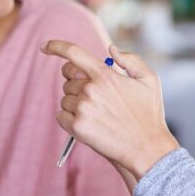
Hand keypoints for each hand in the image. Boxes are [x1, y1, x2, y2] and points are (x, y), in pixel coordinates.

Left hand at [41, 42, 179, 178]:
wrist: (146, 149)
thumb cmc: (149, 115)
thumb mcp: (150, 80)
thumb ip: (130, 59)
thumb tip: (111, 49)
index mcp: (105, 74)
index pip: (73, 52)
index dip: (56, 46)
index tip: (44, 46)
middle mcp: (90, 89)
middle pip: (68, 78)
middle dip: (77, 82)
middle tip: (94, 95)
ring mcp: (82, 109)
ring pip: (65, 98)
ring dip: (76, 103)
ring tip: (98, 114)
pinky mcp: (77, 127)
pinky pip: (61, 116)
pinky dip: (69, 118)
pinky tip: (88, 124)